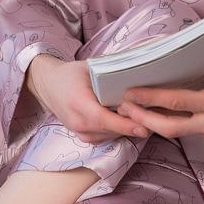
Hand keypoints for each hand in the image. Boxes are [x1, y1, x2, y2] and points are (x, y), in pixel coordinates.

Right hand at [27, 54, 150, 143]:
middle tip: (155, 117)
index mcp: (77, 101)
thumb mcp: (89, 67)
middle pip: (110, 129)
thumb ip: (111, 72)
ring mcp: (79, 132)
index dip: (123, 124)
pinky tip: (129, 119)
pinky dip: (119, 130)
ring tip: (145, 116)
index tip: (143, 126)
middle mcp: (77, 121)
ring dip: (127, 128)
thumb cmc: (71, 74)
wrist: (48, 85)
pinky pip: (106, 137)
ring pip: (111, 135)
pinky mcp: (83, 137)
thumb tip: (138, 66)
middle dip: (133, 125)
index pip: (102, 118)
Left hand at [117, 35, 203, 139]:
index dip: (153, 98)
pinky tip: (148, 112)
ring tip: (127, 109)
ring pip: (174, 131)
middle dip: (143, 117)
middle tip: (120, 105)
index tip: (131, 92)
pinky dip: (163, 122)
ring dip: (150, 122)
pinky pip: (182, 129)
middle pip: (169, 126)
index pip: (179, 103)